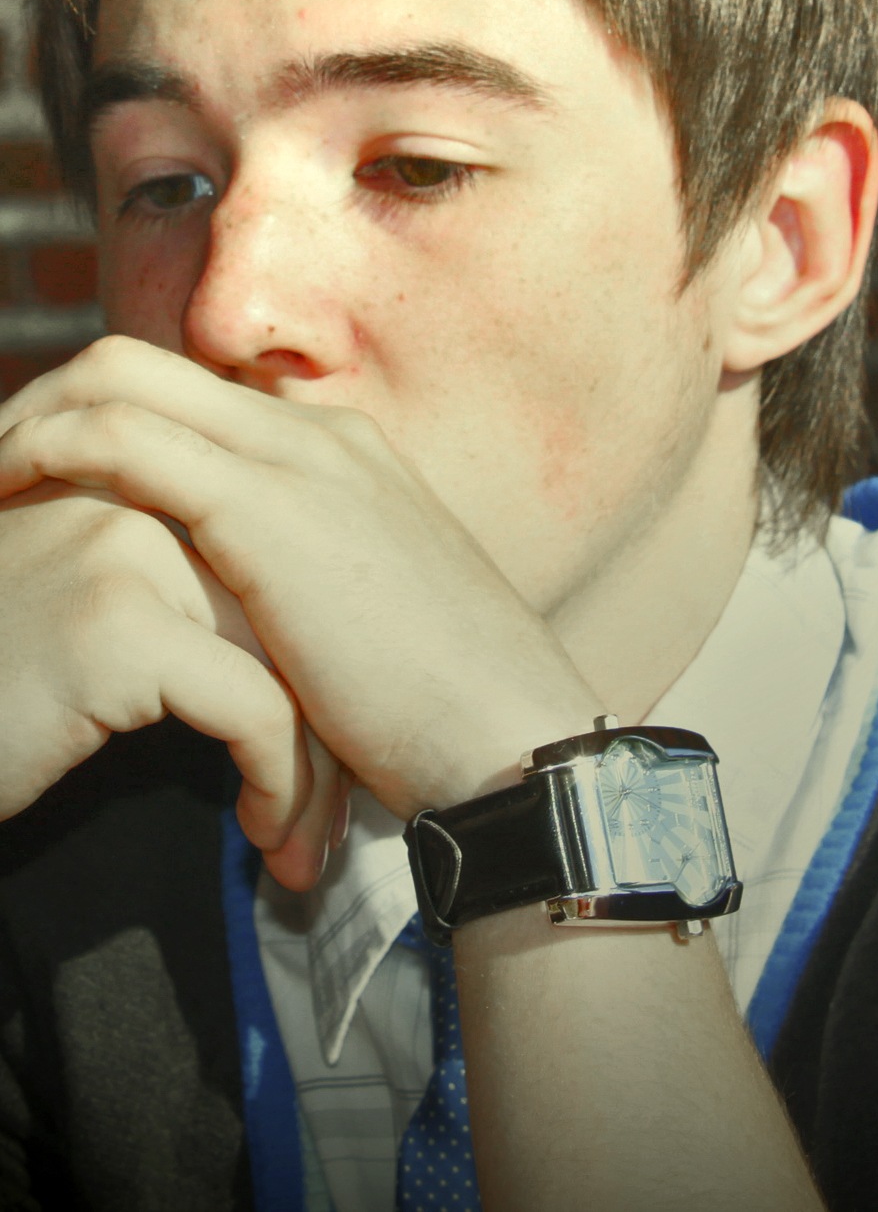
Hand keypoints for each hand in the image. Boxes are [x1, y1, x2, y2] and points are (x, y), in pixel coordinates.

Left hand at [0, 338, 598, 818]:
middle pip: (141, 363)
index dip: (104, 420)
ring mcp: (293, 458)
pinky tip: (2, 490)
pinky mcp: (264, 509)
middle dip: (49, 398)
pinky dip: (48, 449)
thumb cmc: (441, 710)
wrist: (510, 738)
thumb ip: (306, 591)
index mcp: (341, 452)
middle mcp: (315, 433)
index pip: (192, 397)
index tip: (42, 473)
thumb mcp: (368, 624)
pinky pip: (124, 440)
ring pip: (119, 379)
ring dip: (31, 418)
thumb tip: (252, 623)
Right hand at [0, 476, 346, 888]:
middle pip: (294, 604)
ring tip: (310, 846)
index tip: (337, 741)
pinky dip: (279, 783)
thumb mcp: (94, 605)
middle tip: (341, 811)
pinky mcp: (116, 625)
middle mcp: (144, 491)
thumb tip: (303, 654)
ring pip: (290, 658)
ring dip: (319, 767)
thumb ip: (180, 584)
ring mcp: (129, 549)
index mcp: (147, 472)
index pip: (280, 557)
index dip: (322, 656)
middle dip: (334, 717)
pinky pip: (253, 710)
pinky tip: (262, 837)